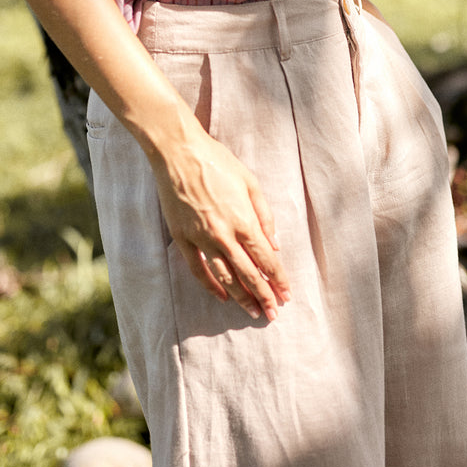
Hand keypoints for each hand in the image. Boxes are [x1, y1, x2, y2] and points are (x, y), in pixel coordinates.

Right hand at [152, 126, 290, 322]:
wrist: (179, 152)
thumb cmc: (218, 162)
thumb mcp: (250, 182)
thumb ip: (265, 215)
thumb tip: (275, 245)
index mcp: (244, 220)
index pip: (266, 259)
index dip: (278, 279)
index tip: (286, 295)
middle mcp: (224, 235)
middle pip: (249, 274)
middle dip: (264, 296)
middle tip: (273, 314)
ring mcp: (201, 238)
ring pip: (225, 277)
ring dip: (241, 297)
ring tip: (252, 311)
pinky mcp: (182, 238)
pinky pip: (198, 269)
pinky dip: (210, 285)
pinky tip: (221, 296)